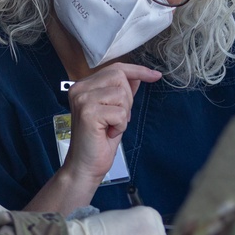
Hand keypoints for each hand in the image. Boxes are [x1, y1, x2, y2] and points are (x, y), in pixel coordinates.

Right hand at [63, 63, 161, 184]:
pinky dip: (120, 125)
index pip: (115, 69)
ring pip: (121, 95)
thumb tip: (137, 76)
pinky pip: (120, 112)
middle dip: (127, 100)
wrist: (86, 165)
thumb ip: (122, 92)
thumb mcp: (115, 111)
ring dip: (123, 115)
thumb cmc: (99, 141)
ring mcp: (82, 99)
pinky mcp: (88, 112)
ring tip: (110, 127)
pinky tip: (108, 133)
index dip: (137, 71)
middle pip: (119, 78)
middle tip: (116, 119)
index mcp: (83, 86)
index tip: (155, 75)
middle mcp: (79, 89)